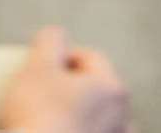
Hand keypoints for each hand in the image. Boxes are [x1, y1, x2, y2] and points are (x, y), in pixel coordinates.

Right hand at [0, 27, 128, 132]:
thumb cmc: (39, 116)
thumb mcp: (38, 64)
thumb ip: (50, 40)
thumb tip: (56, 37)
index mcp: (114, 89)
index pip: (89, 57)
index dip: (62, 55)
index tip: (41, 66)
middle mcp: (122, 120)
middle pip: (97, 91)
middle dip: (73, 88)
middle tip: (45, 92)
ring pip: (99, 123)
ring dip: (81, 118)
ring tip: (54, 120)